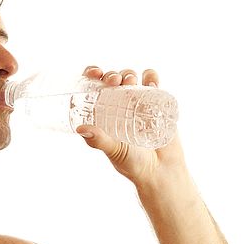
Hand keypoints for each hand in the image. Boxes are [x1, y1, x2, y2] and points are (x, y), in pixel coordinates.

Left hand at [76, 66, 185, 186]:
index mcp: (104, 113)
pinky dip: (151, 76)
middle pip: (113, 80)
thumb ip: (99, 141)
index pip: (94, 88)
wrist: (162, 171)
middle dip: (112, 75)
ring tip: (131, 82)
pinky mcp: (157, 103)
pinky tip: (151, 81)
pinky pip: (153, 83)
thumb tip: (81, 129)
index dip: (91, 75)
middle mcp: (119, 105)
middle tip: (114, 81)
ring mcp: (138, 103)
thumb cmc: (133, 164)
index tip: (94, 73)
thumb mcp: (114, 151)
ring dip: (129, 74)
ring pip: (131, 78)